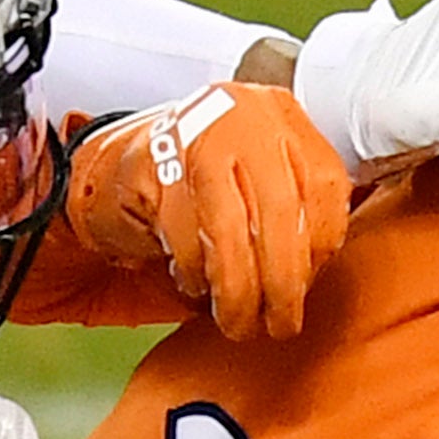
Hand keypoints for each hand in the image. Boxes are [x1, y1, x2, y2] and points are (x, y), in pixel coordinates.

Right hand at [66, 83, 350, 339]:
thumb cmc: (198, 183)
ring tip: (236, 321)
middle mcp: (242, 114)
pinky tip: (196, 286)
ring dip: (236, 291)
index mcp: (281, 114)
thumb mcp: (260, 182)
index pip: (324, 186)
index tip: (307, 288)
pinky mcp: (148, 165)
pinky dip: (194, 272)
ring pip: (231, 230)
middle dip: (282, 282)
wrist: (114, 167)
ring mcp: (193, 133)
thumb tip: (318, 273)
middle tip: (279, 324)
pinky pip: (183, 236)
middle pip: (280, 211)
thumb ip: (296, 210)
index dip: (320, 249)